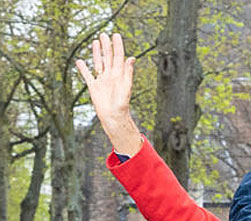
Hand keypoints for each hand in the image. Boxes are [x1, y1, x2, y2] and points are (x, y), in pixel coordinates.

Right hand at [76, 32, 141, 155]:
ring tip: (95, 42)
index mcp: (119, 75)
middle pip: (108, 57)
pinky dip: (83, 68)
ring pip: (99, 63)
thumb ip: (128, 72)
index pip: (118, 57)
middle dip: (106, 46)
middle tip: (104, 35)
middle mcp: (110, 76)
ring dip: (96, 53)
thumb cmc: (121, 105)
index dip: (117, 46)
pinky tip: (80, 61)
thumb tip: (131, 58)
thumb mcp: (126, 86)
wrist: (113, 117)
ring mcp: (102, 81)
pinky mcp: (94, 87)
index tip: (116, 35)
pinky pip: (87, 75)